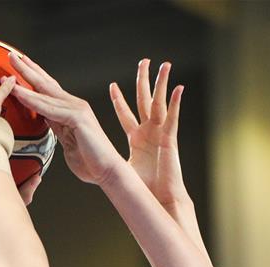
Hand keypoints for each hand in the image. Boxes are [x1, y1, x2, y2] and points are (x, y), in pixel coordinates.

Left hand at [6, 53, 121, 185]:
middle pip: (47, 84)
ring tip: (11, 69)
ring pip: (46, 93)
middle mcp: (75, 105)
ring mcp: (77, 109)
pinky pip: (50, 109)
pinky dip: (34, 101)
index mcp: (72, 111)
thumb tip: (46, 118)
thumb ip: (57, 127)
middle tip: (11, 55)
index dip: (34, 78)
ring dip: (27, 80)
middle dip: (28, 69)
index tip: (20, 67)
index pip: (50, 91)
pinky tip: (21, 94)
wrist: (108, 171)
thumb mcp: (67, 142)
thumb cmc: (90, 162)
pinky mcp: (77, 118)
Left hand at [110, 60, 185, 212]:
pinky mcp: (170, 140)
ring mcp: (160, 135)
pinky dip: (176, 103)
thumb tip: (91, 163)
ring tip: (164, 65)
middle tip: (143, 61)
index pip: (126, 115)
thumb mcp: (122, 170)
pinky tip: (178, 88)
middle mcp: (149, 133)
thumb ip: (109, 161)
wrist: (160, 201)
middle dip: (143, 81)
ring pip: (160, 103)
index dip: (119, 100)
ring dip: (161, 84)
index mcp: (137, 140)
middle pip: (144, 101)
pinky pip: (173, 117)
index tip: (112, 86)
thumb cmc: (143, 192)